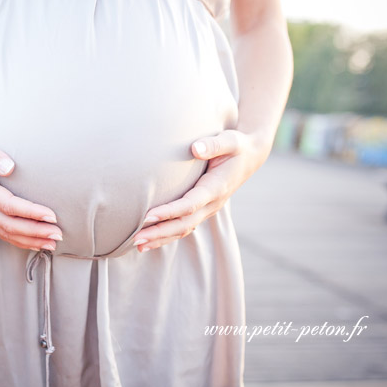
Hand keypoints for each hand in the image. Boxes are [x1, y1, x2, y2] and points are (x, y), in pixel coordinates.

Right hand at [0, 128, 61, 251]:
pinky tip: (33, 243)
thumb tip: (10, 167)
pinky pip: (0, 230)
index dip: (31, 212)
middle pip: (10, 224)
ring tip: (51, 243)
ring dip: (29, 240)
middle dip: (35, 231)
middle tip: (58, 233)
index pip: (9, 205)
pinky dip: (18, 240)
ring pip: (5, 232)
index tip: (51, 215)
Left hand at [132, 129, 269, 252]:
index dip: (169, 212)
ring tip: (138, 245)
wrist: (250, 156)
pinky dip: (167, 235)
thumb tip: (195, 148)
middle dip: (159, 232)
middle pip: (184, 224)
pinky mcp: (203, 210)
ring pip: (184, 230)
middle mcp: (212, 203)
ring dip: (161, 239)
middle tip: (135, 239)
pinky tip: (150, 240)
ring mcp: (208, 209)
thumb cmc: (237, 146)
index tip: (147, 216)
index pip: (189, 205)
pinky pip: (185, 227)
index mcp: (216, 188)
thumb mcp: (230, 140)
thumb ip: (214, 144)